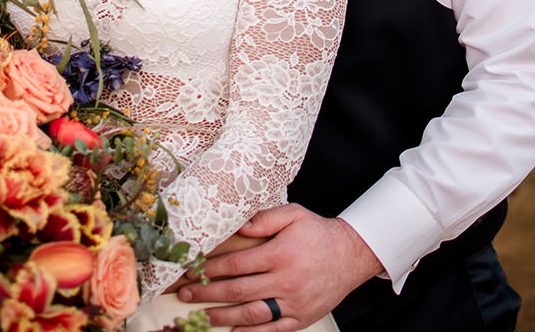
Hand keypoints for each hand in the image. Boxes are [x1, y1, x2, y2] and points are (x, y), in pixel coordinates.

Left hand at [176, 205, 382, 330]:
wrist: (350, 255)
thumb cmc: (318, 233)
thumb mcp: (294, 215)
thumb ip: (264, 219)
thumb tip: (237, 226)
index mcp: (279, 254)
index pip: (236, 265)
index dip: (210, 269)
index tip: (191, 271)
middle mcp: (284, 281)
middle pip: (238, 291)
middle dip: (207, 294)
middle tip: (184, 295)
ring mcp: (293, 303)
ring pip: (251, 314)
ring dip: (223, 317)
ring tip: (201, 316)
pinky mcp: (301, 318)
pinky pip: (272, 331)